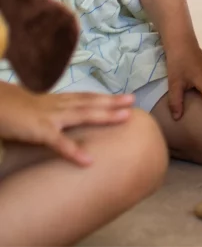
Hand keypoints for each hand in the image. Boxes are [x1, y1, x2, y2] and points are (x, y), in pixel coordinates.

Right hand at [0, 83, 134, 165]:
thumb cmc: (11, 111)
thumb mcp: (34, 111)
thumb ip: (49, 115)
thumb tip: (59, 124)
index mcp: (57, 100)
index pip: (86, 97)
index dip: (106, 97)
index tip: (125, 97)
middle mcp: (58, 105)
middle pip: (91, 102)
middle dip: (113, 102)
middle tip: (134, 101)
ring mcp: (51, 117)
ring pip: (84, 114)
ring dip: (106, 115)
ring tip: (125, 117)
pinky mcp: (40, 131)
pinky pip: (60, 143)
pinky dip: (74, 151)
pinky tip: (88, 161)